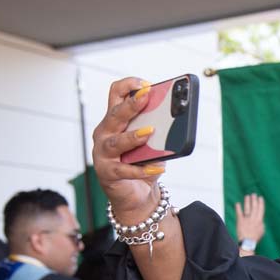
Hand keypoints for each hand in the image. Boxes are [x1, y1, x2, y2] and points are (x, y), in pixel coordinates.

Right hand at [92, 77, 163, 224]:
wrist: (135, 194)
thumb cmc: (142, 163)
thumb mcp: (153, 143)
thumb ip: (158, 130)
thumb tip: (176, 122)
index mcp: (114, 120)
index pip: (115, 94)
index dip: (128, 86)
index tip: (146, 85)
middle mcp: (105, 133)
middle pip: (115, 114)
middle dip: (131, 104)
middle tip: (146, 96)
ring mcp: (103, 153)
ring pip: (116, 142)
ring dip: (133, 136)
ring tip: (150, 131)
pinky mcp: (107, 173)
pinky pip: (125, 170)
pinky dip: (142, 169)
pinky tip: (157, 168)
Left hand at [234, 193, 265, 242]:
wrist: (247, 242)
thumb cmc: (255, 238)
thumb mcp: (262, 230)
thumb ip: (261, 223)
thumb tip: (260, 218)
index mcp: (259, 220)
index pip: (261, 209)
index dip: (261, 203)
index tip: (260, 197)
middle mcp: (253, 218)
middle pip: (254, 207)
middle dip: (254, 200)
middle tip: (254, 194)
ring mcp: (246, 219)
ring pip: (247, 208)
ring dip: (247, 202)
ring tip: (247, 196)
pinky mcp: (240, 221)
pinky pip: (239, 213)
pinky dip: (238, 208)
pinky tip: (237, 203)